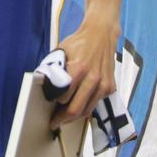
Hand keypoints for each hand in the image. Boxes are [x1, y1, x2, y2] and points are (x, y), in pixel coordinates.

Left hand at [51, 13, 120, 127]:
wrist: (101, 34)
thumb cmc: (79, 42)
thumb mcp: (62, 51)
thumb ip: (55, 69)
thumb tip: (46, 86)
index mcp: (79, 68)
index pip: (63, 96)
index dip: (54, 103)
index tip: (48, 108)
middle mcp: (93, 78)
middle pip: (75, 109)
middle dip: (62, 119)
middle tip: (55, 122)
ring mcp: (103, 84)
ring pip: (87, 111)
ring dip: (74, 116)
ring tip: (65, 117)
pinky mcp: (110, 87)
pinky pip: (95, 104)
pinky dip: (86, 107)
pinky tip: (79, 104)